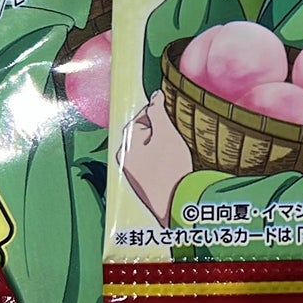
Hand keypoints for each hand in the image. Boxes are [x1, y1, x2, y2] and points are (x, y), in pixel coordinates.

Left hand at [119, 91, 192, 225]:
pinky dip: (165, 163)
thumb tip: (155, 95)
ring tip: (178, 157)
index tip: (175, 123)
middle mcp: (124, 160)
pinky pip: (154, 165)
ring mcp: (134, 175)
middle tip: (178, 141)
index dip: (161, 116)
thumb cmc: (171, 170)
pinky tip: (176, 170)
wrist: (176, 207)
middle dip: (163, 134)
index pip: (142, 116)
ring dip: (165, 149)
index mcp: (125, 145)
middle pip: (146, 133)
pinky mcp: (145, 186)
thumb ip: (158, 111)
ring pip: (151, 150)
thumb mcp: (166, 133)